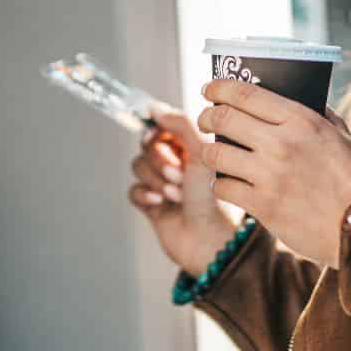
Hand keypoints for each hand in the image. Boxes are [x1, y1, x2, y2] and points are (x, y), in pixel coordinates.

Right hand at [128, 109, 238, 275]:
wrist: (211, 242)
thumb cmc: (216, 198)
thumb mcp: (204, 152)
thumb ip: (181, 124)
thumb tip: (155, 108)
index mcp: (196, 146)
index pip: (166, 124)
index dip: (160, 130)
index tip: (159, 135)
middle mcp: (180, 161)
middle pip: (148, 144)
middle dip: (160, 160)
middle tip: (179, 175)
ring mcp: (165, 183)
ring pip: (139, 165)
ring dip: (156, 179)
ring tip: (176, 194)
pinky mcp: (153, 204)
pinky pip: (134, 189)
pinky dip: (144, 195)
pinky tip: (160, 203)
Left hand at [197, 79, 350, 269]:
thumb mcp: (340, 134)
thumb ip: (316, 113)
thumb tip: (290, 96)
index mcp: (301, 120)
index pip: (246, 94)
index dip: (219, 88)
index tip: (209, 89)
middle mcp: (281, 143)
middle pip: (222, 119)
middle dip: (206, 116)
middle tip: (205, 119)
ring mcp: (269, 175)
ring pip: (215, 154)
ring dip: (210, 152)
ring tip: (215, 154)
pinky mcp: (262, 206)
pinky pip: (223, 187)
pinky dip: (222, 184)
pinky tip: (230, 184)